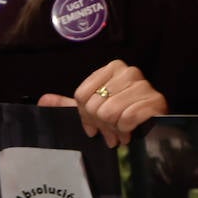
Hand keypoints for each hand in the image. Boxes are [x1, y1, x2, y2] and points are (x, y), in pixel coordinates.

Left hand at [39, 60, 168, 148]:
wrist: (155, 127)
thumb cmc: (122, 116)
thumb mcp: (93, 109)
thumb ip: (68, 104)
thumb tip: (42, 100)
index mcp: (113, 68)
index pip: (82, 96)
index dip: (85, 115)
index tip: (95, 123)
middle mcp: (129, 72)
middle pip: (95, 105)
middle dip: (101, 123)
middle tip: (111, 129)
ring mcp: (144, 85)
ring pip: (110, 113)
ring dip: (114, 128)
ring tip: (122, 130)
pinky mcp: (156, 101)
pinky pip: (128, 118)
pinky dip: (127, 129)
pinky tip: (132, 129)